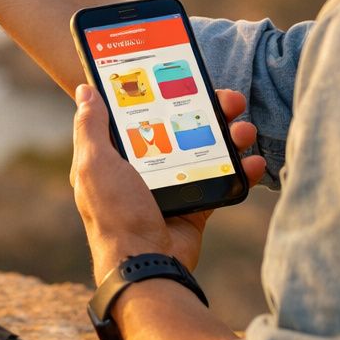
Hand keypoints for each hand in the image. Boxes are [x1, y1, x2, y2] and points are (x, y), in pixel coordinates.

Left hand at [70, 84, 265, 280]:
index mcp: (117, 155)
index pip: (141, 113)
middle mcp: (145, 167)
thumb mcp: (94, 165)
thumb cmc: (114, 214)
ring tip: (244, 129)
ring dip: (231, 135)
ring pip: (207, 148)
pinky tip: (253, 161)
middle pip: (182, 126)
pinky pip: (222, 179)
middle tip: (230, 100)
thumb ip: (91, 127)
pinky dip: (241, 170)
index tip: (185, 75)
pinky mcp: (195, 204)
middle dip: (210, 109)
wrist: (146, 264)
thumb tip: (86, 91)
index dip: (163, 93)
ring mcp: (173, 185)